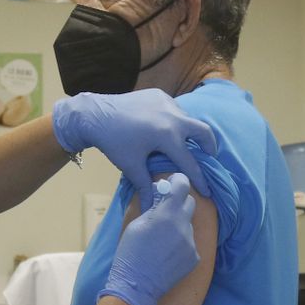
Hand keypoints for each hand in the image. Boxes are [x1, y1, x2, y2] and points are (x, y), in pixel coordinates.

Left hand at [52, 91, 218, 208]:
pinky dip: (175, 121)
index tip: (207, 190)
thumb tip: (150, 210)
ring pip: (188, 119)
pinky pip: (174, 110)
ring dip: (189, 133)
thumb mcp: (131, 166)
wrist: (95, 114)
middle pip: (204, 132)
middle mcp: (173, 116)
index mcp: (167, 135)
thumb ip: (146, 187)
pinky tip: (163, 130)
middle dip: (209, 147)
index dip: (200, 178)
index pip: (190, 161)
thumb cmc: (113, 142)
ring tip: (181, 145)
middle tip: (207, 158)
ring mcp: (167, 102)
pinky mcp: (159, 95)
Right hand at [99, 173, 197, 304]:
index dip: (178, 181)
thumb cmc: (130, 253)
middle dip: (179, 202)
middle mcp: (183, 227)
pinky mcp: (194, 257)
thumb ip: (153, 208)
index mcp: (167, 215)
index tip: (173, 183)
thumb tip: (161, 196)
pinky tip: (167, 254)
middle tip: (166, 210)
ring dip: (178, 226)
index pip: (183, 186)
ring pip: (188, 225)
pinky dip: (181, 244)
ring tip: (162, 240)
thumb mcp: (136, 224)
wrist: (137, 285)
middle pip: (190, 203)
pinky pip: (190, 243)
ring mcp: (191, 243)